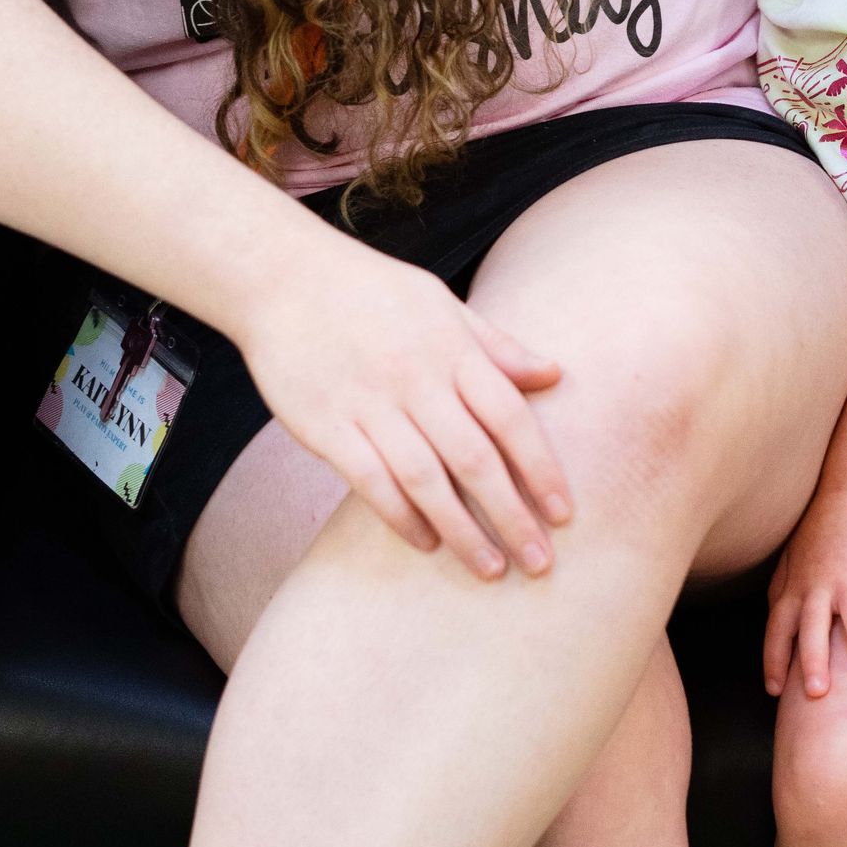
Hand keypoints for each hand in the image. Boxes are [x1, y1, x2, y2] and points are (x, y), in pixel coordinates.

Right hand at [234, 220, 570, 579]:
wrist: (282, 277)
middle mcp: (416, 379)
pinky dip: (400, 517)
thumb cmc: (371, 292)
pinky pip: (370, 481)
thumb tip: (555, 375)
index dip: (540, 468)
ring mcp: (369, 403)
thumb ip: (496, 345)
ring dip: (462, 530)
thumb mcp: (441, 303)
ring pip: (425, 480)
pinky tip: (426, 543)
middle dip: (512, 515)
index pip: (509, 416)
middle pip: (474, 458)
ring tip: (490, 569)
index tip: (564, 513)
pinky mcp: (325, 425)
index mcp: (451, 349)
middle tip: (540, 563)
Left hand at [763, 485, 846, 700]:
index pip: (777, 629)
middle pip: (811, 629)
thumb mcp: (790, 559)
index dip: (774, 660)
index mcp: (793, 586)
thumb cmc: (820, 527)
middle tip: (817, 695)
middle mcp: (817, 585)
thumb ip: (783, 590)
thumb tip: (774, 621)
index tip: (775, 691)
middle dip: (812, 662)